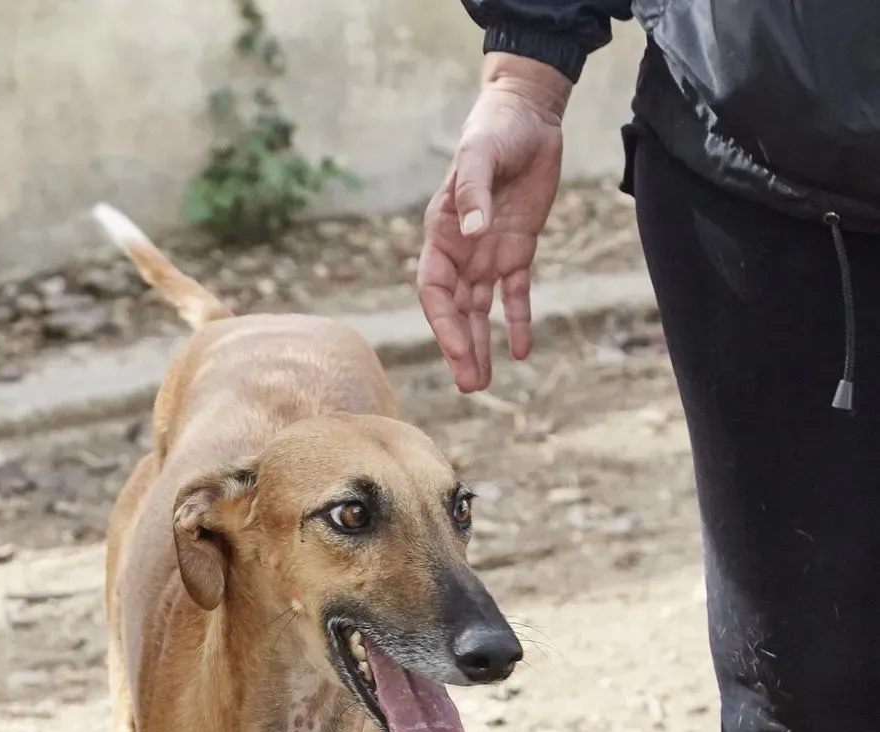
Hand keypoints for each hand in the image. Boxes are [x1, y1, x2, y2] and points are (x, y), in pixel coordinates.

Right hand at [418, 53, 571, 391]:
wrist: (526, 114)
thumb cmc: (493, 130)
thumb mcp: (479, 156)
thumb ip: (473, 195)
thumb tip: (473, 232)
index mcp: (441, 234)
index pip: (435, 291)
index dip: (444, 324)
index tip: (459, 350)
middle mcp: (460, 251)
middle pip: (456, 311)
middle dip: (460, 349)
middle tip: (469, 386)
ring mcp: (487, 254)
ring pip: (480, 310)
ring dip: (481, 345)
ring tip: (483, 384)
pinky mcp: (517, 250)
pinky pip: (515, 294)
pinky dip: (517, 321)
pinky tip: (521, 352)